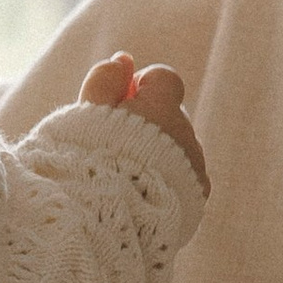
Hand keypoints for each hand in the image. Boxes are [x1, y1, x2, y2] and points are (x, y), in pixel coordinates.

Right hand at [79, 49, 207, 187]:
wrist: (103, 222)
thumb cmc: (87, 163)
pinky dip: (169, 179)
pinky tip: (142, 193)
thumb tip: (123, 60)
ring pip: (179, 147)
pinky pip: (186, 177)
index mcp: (160, 108)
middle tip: (113, 146)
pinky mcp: (197, 198)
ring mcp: (195, 167)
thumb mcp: (85, 114)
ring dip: (159, 153)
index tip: (119, 104)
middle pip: (171, 114)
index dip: (140, 86)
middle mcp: (185, 135)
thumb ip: (105, 80)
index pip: (163, 78)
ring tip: (125, 175)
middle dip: (147, 123)